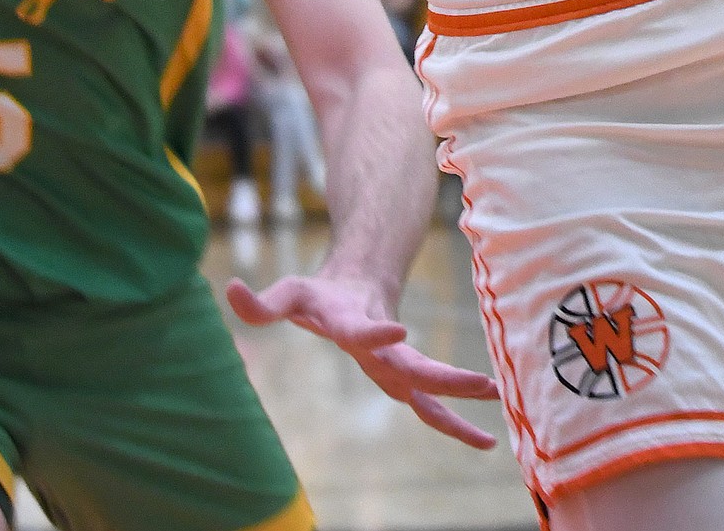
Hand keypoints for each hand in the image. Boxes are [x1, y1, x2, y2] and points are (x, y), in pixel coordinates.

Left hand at [227, 271, 499, 448]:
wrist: (361, 279)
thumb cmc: (320, 293)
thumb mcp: (289, 294)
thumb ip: (261, 301)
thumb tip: (230, 290)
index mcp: (355, 325)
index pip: (364, 332)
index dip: (378, 333)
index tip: (400, 329)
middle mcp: (383, 346)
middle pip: (414, 365)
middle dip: (445, 377)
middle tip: (481, 383)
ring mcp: (397, 363)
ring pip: (430, 388)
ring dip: (459, 402)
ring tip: (493, 414)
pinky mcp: (403, 376)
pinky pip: (430, 406)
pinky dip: (455, 422)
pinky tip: (484, 443)